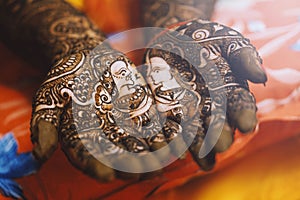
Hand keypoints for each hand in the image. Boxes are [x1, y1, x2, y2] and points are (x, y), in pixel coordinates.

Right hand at [30, 45, 172, 181]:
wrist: (88, 58)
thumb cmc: (67, 79)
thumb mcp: (50, 97)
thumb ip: (45, 126)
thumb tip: (40, 156)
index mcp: (83, 139)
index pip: (89, 159)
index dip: (96, 167)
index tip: (106, 174)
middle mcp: (106, 136)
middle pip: (119, 156)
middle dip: (131, 165)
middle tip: (142, 171)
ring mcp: (125, 125)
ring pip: (140, 144)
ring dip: (153, 153)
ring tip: (164, 159)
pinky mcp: (140, 112)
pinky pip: (153, 124)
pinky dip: (164, 131)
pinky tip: (174, 137)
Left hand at [143, 19, 266, 169]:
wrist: (177, 38)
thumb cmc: (207, 39)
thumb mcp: (228, 42)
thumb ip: (244, 56)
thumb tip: (260, 77)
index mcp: (228, 88)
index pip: (238, 102)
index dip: (243, 113)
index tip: (247, 125)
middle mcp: (211, 102)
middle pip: (217, 120)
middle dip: (220, 133)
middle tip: (223, 145)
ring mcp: (189, 107)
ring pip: (196, 127)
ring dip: (200, 144)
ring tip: (204, 158)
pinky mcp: (168, 108)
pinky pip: (170, 123)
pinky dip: (173, 136)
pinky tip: (175, 148)